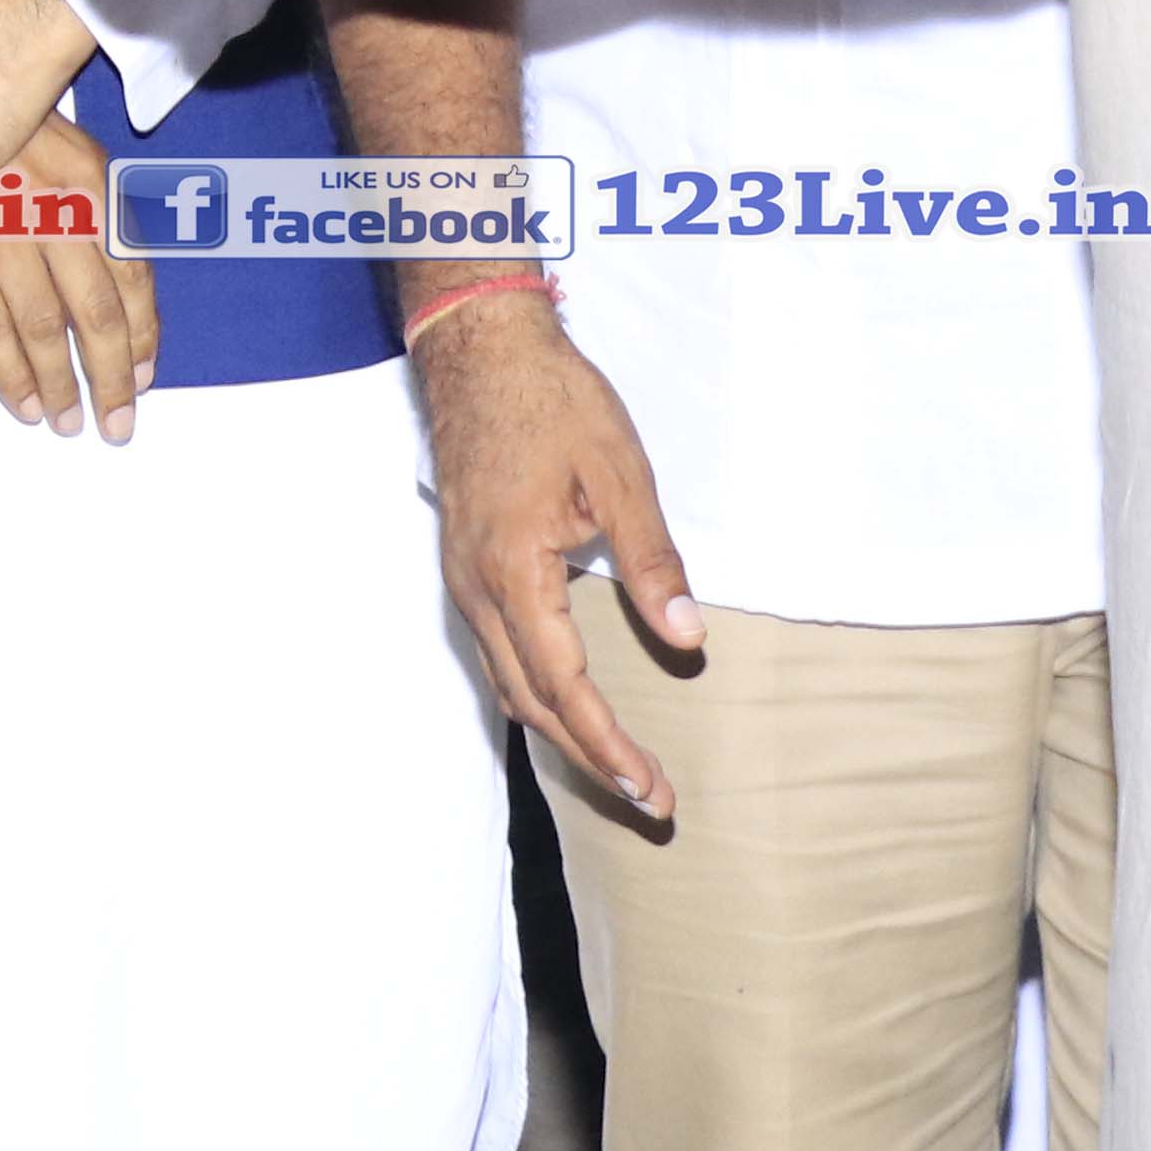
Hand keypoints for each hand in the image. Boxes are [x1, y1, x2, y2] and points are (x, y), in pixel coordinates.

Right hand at [0, 116, 155, 436]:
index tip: (144, 375)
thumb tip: (122, 284)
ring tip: (69, 421)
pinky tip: (25, 402)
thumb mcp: (60, 145)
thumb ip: (94, 206)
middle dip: (111, 377)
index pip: (133, 271)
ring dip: (61, 384)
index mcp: (90, 180)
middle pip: (96, 312)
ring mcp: (0, 229)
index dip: (142, 333)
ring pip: (44, 326)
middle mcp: (54, 208)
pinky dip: (9, 371)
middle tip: (117, 423)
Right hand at [416, 295, 703, 819]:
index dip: (609, 744)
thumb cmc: (554, 402)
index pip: (564, 686)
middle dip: (591, 758)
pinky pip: (496, 652)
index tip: (652, 789)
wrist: (481, 350)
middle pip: (531, 702)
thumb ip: (651, 560)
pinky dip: (536, 693)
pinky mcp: (466, 565)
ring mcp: (463, 578)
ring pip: (507, 683)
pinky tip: (568, 702)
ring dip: (562, 732)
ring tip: (617, 766)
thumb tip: (686, 638)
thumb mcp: (620, 475)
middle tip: (651, 800)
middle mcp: (477, 588)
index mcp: (514, 571)